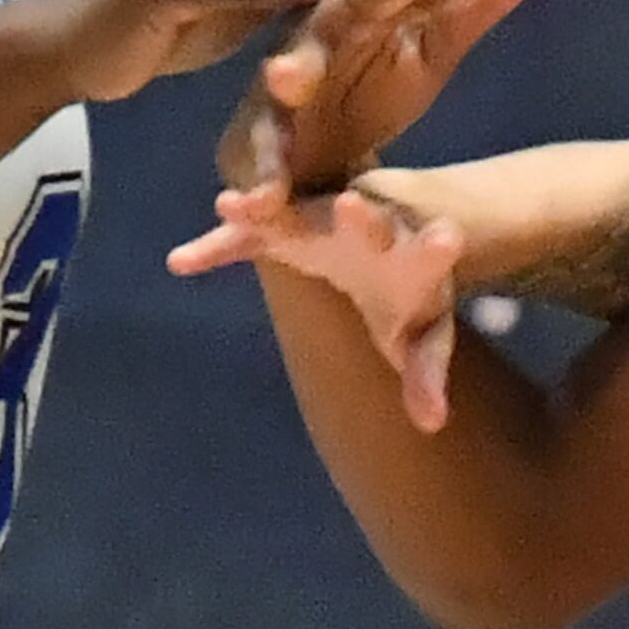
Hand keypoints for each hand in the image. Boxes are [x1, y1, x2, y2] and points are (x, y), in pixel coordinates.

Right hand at [170, 178, 468, 431]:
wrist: (380, 230)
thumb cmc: (407, 288)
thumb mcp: (422, 331)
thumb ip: (425, 372)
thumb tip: (432, 423)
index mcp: (411, 253)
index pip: (428, 252)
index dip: (436, 248)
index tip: (448, 240)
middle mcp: (369, 226)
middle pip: (366, 220)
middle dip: (358, 216)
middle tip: (349, 205)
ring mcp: (322, 219)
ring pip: (294, 212)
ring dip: (264, 211)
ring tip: (230, 207)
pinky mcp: (282, 225)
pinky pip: (246, 235)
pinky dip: (217, 245)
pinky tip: (180, 263)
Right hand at [211, 0, 548, 195]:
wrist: (307, 152)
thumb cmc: (370, 80)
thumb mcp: (432, 45)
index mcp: (362, 5)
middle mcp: (319, 35)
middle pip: (339, 13)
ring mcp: (283, 89)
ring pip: (285, 77)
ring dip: (287, 75)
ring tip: (287, 78)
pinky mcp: (260, 143)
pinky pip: (260, 163)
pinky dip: (258, 181)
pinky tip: (258, 201)